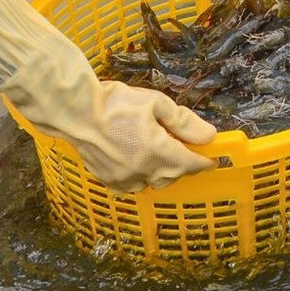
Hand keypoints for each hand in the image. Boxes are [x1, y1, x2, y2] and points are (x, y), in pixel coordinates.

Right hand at [66, 80, 217, 191]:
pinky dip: (143, 177)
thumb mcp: (156, 104)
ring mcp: (123, 179)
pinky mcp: (108, 180)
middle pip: (173, 175)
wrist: (75, 112)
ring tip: (163, 152)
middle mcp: (141, 171)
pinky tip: (141, 162)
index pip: (189, 164)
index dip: (204, 161)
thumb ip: (184, 122)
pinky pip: (133, 186)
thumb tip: (208, 136)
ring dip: (164, 172)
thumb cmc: (116, 103)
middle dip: (184, 165)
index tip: (213, 157)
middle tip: (187, 148)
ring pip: (154, 183)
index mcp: (156, 152)